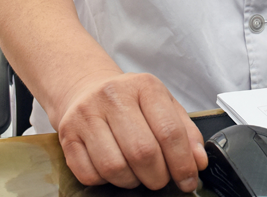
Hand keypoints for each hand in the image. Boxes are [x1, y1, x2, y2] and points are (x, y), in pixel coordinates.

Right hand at [56, 70, 207, 190]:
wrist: (87, 88)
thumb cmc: (130, 101)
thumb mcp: (163, 104)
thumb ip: (185, 131)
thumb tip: (198, 161)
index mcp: (144, 86)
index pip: (169, 131)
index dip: (182, 163)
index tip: (187, 180)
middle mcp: (114, 95)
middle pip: (142, 152)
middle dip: (157, 176)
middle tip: (160, 179)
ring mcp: (87, 114)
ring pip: (115, 167)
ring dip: (132, 181)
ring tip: (137, 173)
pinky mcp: (68, 134)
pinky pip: (90, 174)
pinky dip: (106, 181)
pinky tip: (114, 168)